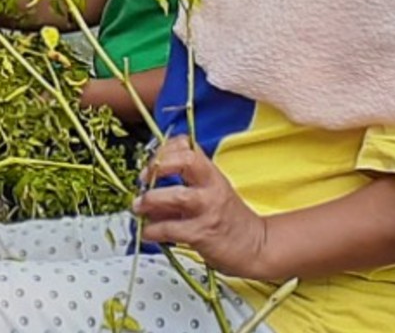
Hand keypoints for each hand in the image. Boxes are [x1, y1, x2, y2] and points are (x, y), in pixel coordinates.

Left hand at [132, 136, 267, 277]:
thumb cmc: (229, 220)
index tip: (152, 160)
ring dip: (150, 199)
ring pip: (177, 195)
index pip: (188, 147)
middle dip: (159, 165)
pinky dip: (153, 230)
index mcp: (211, 174)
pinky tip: (147, 232)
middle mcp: (211, 187)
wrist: (256, 247)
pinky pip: (172, 229)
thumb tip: (144, 194)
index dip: (166, 149)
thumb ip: (177, 192)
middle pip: (187, 161)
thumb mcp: (207, 197)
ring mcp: (208, 210)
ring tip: (138, 206)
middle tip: (143, 177)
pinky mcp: (203, 234)